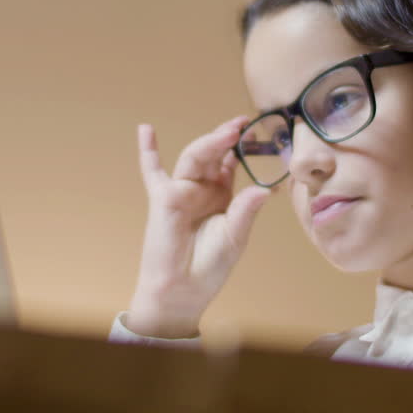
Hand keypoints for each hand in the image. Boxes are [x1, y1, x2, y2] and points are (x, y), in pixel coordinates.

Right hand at [126, 117, 271, 337]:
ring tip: (228, 131)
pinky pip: (152, 171)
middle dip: (228, 138)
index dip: (243, 148)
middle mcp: (202, 189)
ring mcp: (182, 191)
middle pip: (215, 155)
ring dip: (210, 141)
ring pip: (195, 157)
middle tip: (244, 124)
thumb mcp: (236, 236)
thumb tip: (266, 190)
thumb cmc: (209, 266)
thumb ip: (246, 211)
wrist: (183, 289)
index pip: (232, 164)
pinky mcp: (163, 198)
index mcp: (222, 196)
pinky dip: (148, 150)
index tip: (258, 133)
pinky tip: (146, 129)